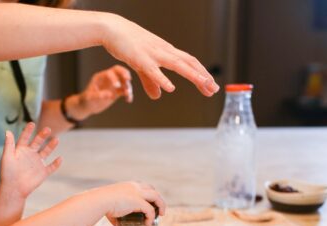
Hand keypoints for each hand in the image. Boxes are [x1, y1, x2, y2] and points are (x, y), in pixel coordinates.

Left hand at [0, 122, 61, 199]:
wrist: (13, 188)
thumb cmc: (7, 173)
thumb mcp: (7, 157)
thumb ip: (9, 144)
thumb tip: (8, 131)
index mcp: (21, 150)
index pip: (25, 137)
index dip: (28, 131)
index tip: (32, 123)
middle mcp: (30, 155)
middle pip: (38, 142)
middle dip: (42, 135)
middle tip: (47, 129)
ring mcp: (37, 163)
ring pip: (46, 152)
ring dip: (51, 146)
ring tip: (56, 139)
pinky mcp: (43, 172)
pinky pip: (51, 167)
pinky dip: (56, 163)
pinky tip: (60, 158)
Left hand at [75, 65, 132, 117]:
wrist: (87, 106)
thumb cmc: (86, 100)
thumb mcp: (90, 98)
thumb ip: (99, 95)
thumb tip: (110, 94)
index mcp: (101, 77)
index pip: (110, 72)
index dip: (115, 77)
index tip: (117, 86)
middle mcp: (108, 79)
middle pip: (119, 71)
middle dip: (124, 73)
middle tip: (129, 79)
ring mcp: (113, 85)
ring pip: (124, 81)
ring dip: (128, 86)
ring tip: (127, 94)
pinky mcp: (116, 92)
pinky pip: (125, 91)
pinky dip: (128, 95)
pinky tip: (128, 100)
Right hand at [92, 181, 165, 225]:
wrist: (99, 201)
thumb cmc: (101, 204)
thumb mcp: (111, 206)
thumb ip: (116, 214)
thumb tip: (117, 225)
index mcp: (129, 186)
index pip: (144, 186)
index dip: (150, 194)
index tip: (151, 203)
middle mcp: (135, 186)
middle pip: (153, 190)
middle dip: (158, 199)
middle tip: (159, 209)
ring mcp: (137, 193)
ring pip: (156, 196)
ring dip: (161, 205)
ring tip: (161, 215)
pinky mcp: (137, 201)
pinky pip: (150, 209)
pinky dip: (151, 217)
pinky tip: (148, 224)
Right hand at [101, 14, 218, 99]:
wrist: (112, 29)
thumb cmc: (127, 44)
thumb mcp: (141, 65)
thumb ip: (151, 82)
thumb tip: (159, 96)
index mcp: (166, 51)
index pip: (189, 62)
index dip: (201, 74)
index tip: (210, 86)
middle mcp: (164, 51)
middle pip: (189, 63)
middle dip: (203, 76)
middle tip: (214, 89)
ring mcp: (153, 54)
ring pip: (178, 65)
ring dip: (193, 75)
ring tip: (204, 85)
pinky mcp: (140, 58)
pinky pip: (153, 70)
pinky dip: (163, 79)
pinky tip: (171, 88)